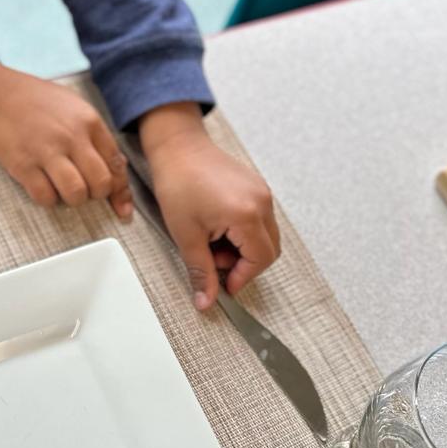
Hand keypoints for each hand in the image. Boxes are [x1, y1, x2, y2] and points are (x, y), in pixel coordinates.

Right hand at [0, 50, 133, 217]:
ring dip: (73, 199)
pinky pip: (45, 196)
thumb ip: (97, 136)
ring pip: (76, 193)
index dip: (120, 190)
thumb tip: (117, 169)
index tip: (120, 208)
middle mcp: (71, 136)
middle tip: (84, 190)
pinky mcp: (23, 164)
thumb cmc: (39, 102)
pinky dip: (48, 199)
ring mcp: (46, 151)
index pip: (116, 164)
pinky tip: (44, 188)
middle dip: (96, 195)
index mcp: (89, 121)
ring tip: (64, 190)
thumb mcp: (76, 108)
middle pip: (100, 183)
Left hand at [140, 103, 279, 308]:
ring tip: (212, 240)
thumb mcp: (186, 235)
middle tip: (215, 260)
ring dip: (243, 247)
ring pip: (265, 235)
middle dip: (244, 263)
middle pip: (269, 250)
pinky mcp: (256, 186)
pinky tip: (217, 225)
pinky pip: (260, 218)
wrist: (177, 147)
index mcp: (246, 214)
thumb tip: (206, 300)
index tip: (225, 284)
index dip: (242, 277)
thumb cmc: (178, 182)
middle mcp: (261, 202)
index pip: (260, 260)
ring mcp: (261, 192)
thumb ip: (200, 271)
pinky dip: (244, 231)